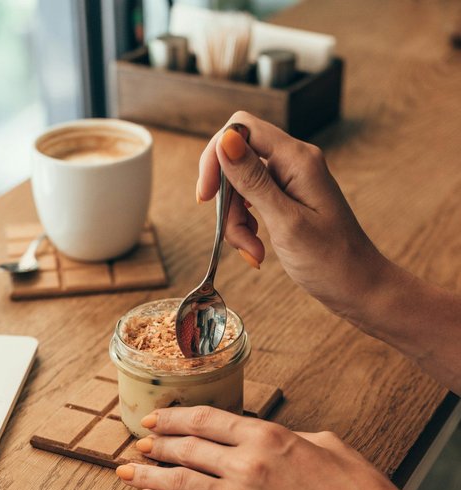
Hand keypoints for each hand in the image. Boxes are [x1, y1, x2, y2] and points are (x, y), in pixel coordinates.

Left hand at [116, 405, 411, 489]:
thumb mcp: (324, 444)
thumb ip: (286, 438)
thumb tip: (263, 438)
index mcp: (268, 436)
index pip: (205, 420)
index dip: (172, 419)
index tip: (154, 420)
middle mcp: (247, 464)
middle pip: (186, 449)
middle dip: (156, 446)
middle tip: (138, 446)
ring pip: (179, 483)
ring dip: (147, 476)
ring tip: (126, 473)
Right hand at [197, 112, 391, 322]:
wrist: (358, 287)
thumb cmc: (331, 260)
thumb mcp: (286, 222)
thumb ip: (253, 180)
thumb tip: (225, 140)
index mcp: (298, 159)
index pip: (241, 128)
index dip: (215, 156)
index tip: (206, 197)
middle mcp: (294, 162)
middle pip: (236, 160)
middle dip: (227, 201)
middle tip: (236, 238)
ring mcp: (291, 180)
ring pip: (240, 186)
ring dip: (235, 222)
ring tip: (253, 252)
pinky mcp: (287, 198)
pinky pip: (252, 202)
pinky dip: (246, 227)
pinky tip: (257, 250)